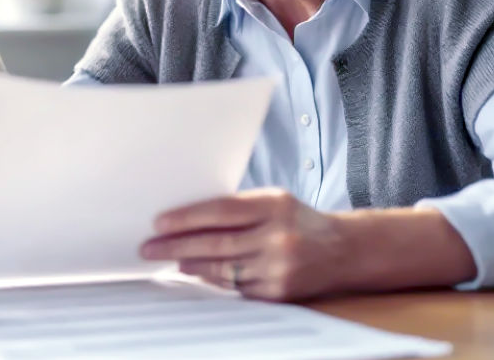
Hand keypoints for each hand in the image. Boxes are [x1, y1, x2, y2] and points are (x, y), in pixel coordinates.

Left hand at [140, 189, 352, 301]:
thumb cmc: (299, 220)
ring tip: (168, 260)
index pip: (221, 211)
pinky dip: (212, 280)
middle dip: (176, 245)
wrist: (343, 250)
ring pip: (222, 269)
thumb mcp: (273, 201)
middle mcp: (277, 237)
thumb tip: (187, 218)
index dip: (186, 218)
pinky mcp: (278, 293)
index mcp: (274, 206)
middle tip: (150, 247)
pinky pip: (235, 287)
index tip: (159, 223)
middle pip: (216, 242)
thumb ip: (237, 208)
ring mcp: (278, 268)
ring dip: (189, 264)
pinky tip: (195, 272)